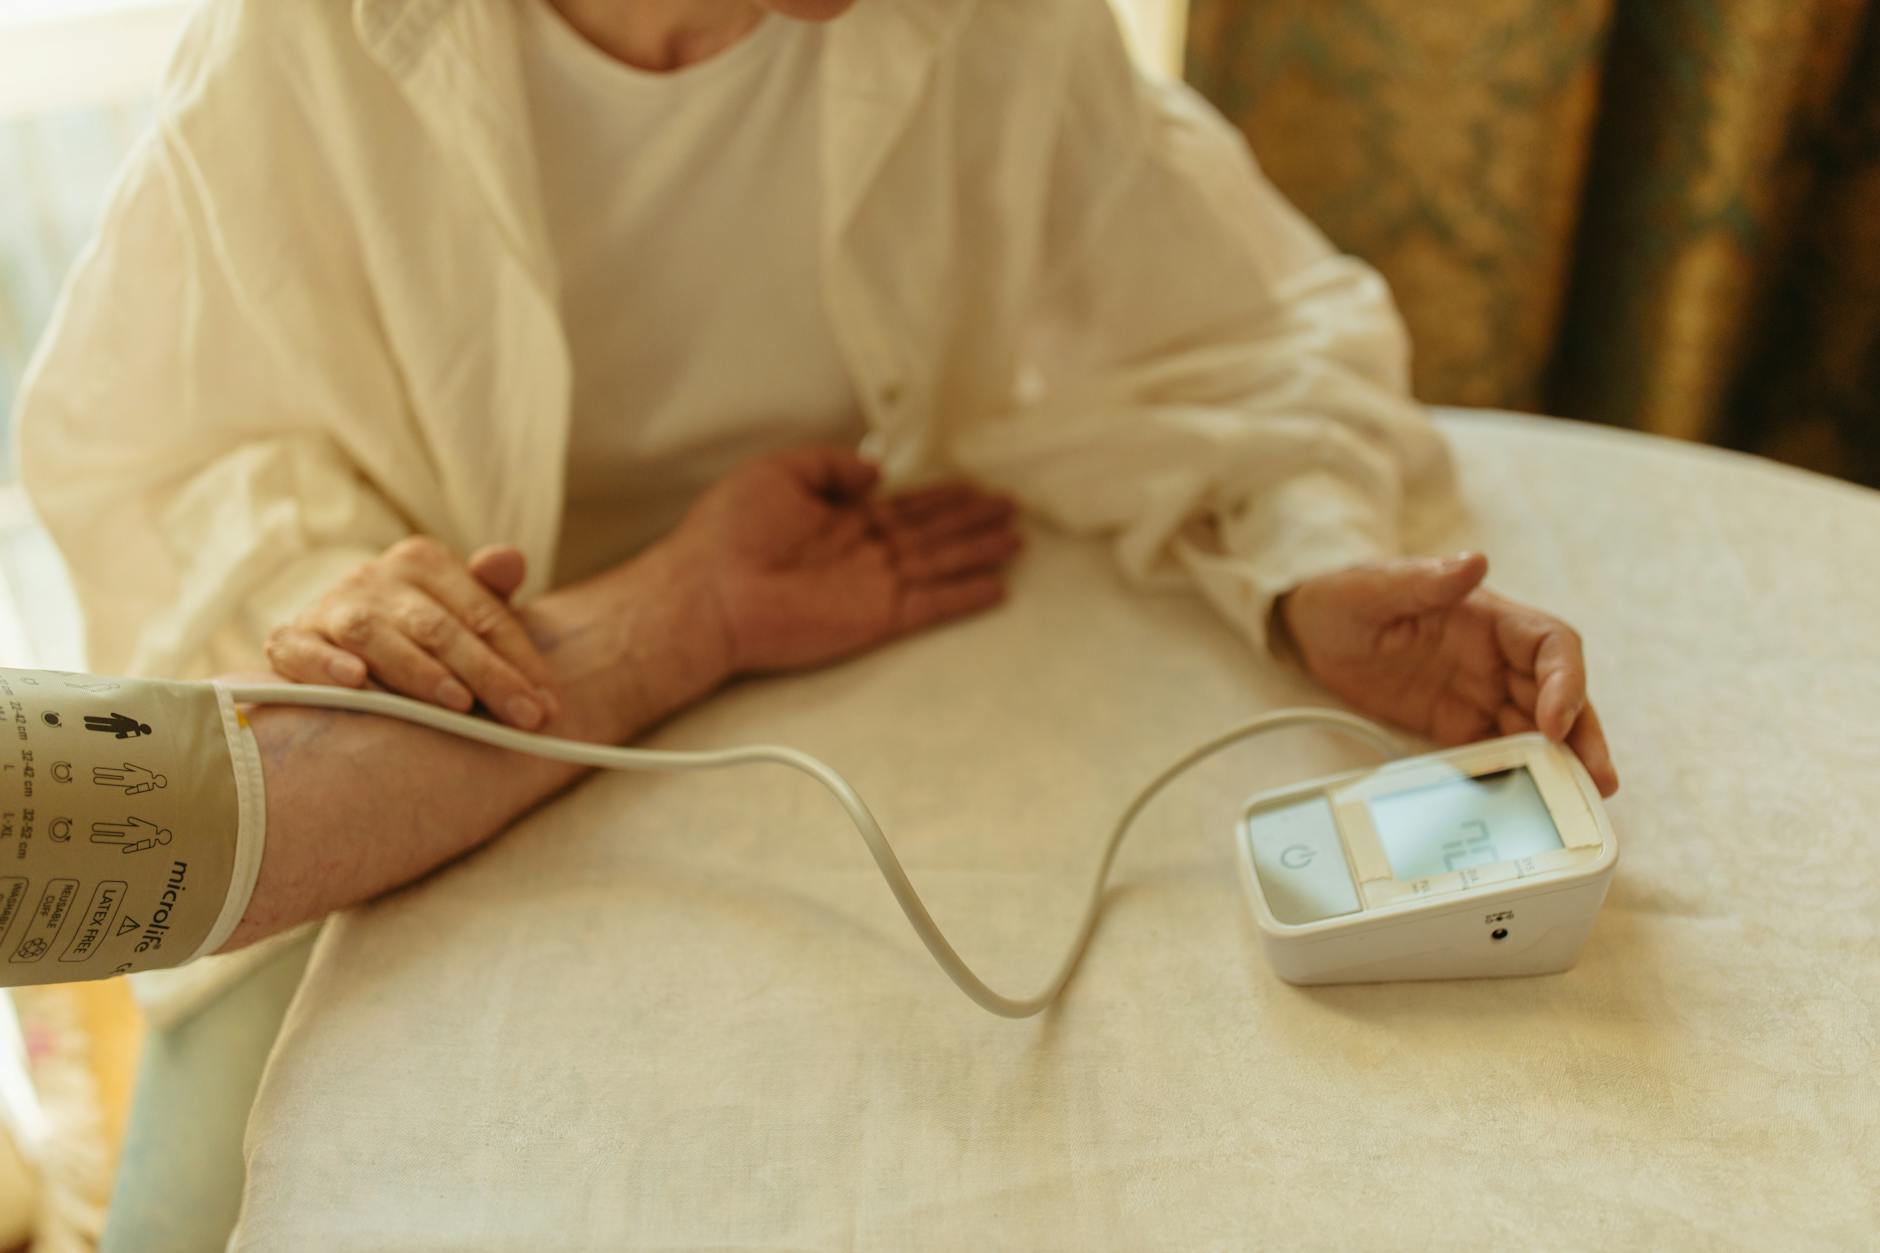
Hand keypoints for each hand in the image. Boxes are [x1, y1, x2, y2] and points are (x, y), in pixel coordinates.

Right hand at [265, 537, 560, 729]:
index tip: (549, 704)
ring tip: (458, 704)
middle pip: (439, 629)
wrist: (330, 638)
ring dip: (418, 672)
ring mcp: (331, 607)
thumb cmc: (415, 630)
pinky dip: (326, 665)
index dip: (520, 661)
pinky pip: (303, 650)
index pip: (484, 614)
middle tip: (524, 718)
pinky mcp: (291, 638)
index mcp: (425, 562)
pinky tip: (355, 682)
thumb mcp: (460, 608)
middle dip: (488, 676)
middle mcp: (376, 577)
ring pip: (376, 637)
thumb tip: (511, 560)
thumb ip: (490, 592)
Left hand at [667, 445, 1020, 674]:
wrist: (710, 591)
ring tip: (1015, 542)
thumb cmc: (729, 531)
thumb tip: (875, 471)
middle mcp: (860, 553)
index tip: (973, 486)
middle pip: (929, 534)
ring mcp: (870, 586)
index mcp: (838, 519)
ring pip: (938, 565)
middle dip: (970, 522)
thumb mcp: (777, 471)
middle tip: (1009, 510)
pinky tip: (996, 589)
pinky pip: (930, 606)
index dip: (939, 496)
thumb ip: (829, 466)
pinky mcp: (875, 619)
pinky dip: (963, 597)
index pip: (902, 506)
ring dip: (976, 553)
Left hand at [1276, 552, 1618, 795]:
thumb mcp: (1377, 586)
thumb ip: (1425, 582)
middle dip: (1582, 737)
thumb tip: (1474, 563)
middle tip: (1598, 779)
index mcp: (1490, 618)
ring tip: (1577, 804)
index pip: (1552, 646)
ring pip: (1537, 732)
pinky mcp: (1456, 725)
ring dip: (1560, 764)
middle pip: (1559, 697)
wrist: (1311, 629)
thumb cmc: (1347, 595)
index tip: (1556, 720)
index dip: (1567, 682)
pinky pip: (1496, 753)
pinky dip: (1516, 776)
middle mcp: (1495, 658)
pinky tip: (1526, 804)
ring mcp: (1479, 694)